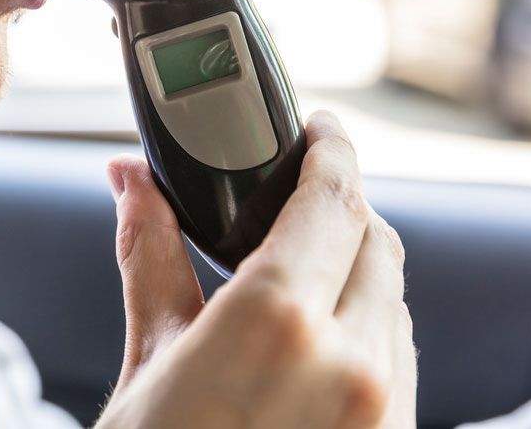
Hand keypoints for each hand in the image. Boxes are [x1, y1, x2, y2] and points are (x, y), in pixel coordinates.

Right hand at [95, 111, 415, 428]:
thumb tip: (131, 182)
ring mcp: (385, 409)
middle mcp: (351, 363)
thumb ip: (151, 256)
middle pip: (375, 241)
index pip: (333, 200)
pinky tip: (320, 338)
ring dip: (356, 268)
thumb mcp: (149, 355)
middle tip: (297, 196)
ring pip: (393, 299)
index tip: (319, 129)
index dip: (332, 151)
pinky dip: (367, 326)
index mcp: (278, 322)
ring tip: (303, 270)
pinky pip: (399, 357)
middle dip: (341, 206)